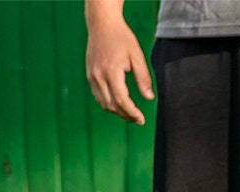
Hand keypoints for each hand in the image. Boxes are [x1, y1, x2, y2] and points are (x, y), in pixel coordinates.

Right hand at [85, 3, 153, 124]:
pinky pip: (99, 97)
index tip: (141, 119)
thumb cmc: (122, 38)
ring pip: (104, 104)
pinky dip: (109, 104)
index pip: (121, 100)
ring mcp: (92, 78)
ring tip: (130, 114)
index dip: (132, 113)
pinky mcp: (90, 77)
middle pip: (112, 106)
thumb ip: (143, 78)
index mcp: (111, 72)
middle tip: (138, 119)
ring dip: (117, 112)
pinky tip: (119, 104)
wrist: (102, 24)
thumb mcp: (137, 56)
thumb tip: (149, 98)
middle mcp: (99, 77)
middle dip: (126, 115)